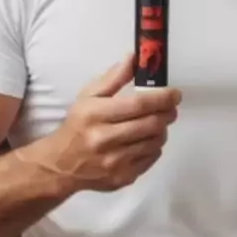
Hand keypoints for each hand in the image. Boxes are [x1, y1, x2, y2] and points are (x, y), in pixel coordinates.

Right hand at [57, 54, 180, 191]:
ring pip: (155, 142)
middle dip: (167, 113)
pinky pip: (151, 158)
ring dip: (161, 129)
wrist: (61, 164)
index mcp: (96, 115)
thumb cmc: (78, 125)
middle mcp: (105, 139)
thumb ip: (114, 77)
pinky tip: (145, 140)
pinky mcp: (123, 178)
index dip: (162, 98)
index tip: (174, 94)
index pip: (138, 105)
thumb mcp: (89, 96)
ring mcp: (115, 162)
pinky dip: (154, 146)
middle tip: (170, 107)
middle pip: (151, 124)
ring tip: (155, 123)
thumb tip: (135, 58)